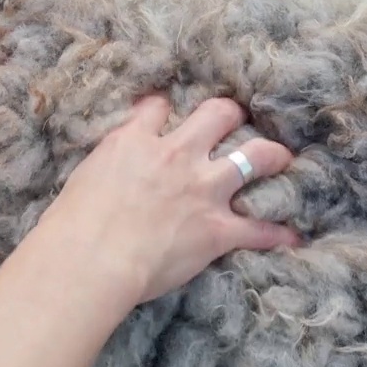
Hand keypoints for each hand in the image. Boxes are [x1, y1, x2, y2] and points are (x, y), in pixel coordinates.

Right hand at [36, 95, 299, 304]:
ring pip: (253, 157)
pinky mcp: (217, 229)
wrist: (92, 257)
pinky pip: (260, 229)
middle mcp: (177, 156)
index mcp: (136, 142)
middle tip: (238, 122)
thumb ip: (107, 165)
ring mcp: (203, 190)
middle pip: (218, 115)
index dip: (165, 109)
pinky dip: (279, 234)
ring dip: (271, 156)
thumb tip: (109, 171)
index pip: (157, 108)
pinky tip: (294, 236)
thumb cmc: (72, 226)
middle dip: (231, 115)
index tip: (168, 113)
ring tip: (282, 158)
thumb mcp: (83, 177)